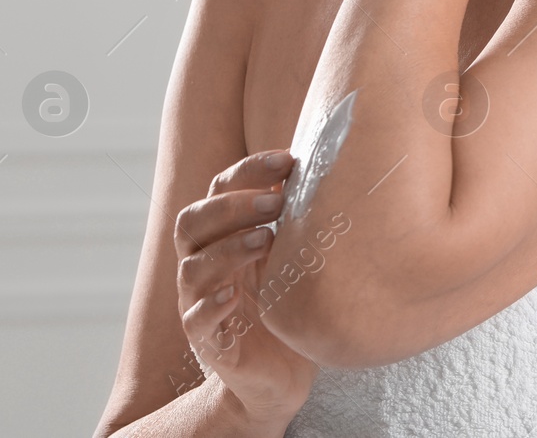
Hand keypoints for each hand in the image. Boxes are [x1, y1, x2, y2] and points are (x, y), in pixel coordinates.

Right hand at [175, 151, 317, 424]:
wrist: (280, 376)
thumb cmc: (291, 304)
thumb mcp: (297, 256)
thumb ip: (303, 217)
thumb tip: (343, 164)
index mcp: (224, 236)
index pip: (219, 191)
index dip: (247, 172)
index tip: (287, 159)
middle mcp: (204, 264)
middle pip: (193, 222)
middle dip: (233, 206)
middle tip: (276, 202)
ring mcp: (199, 302)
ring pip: (192, 267)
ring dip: (228, 248)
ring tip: (266, 238)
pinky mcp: (207, 341)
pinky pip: (196, 319)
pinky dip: (211, 304)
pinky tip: (234, 294)